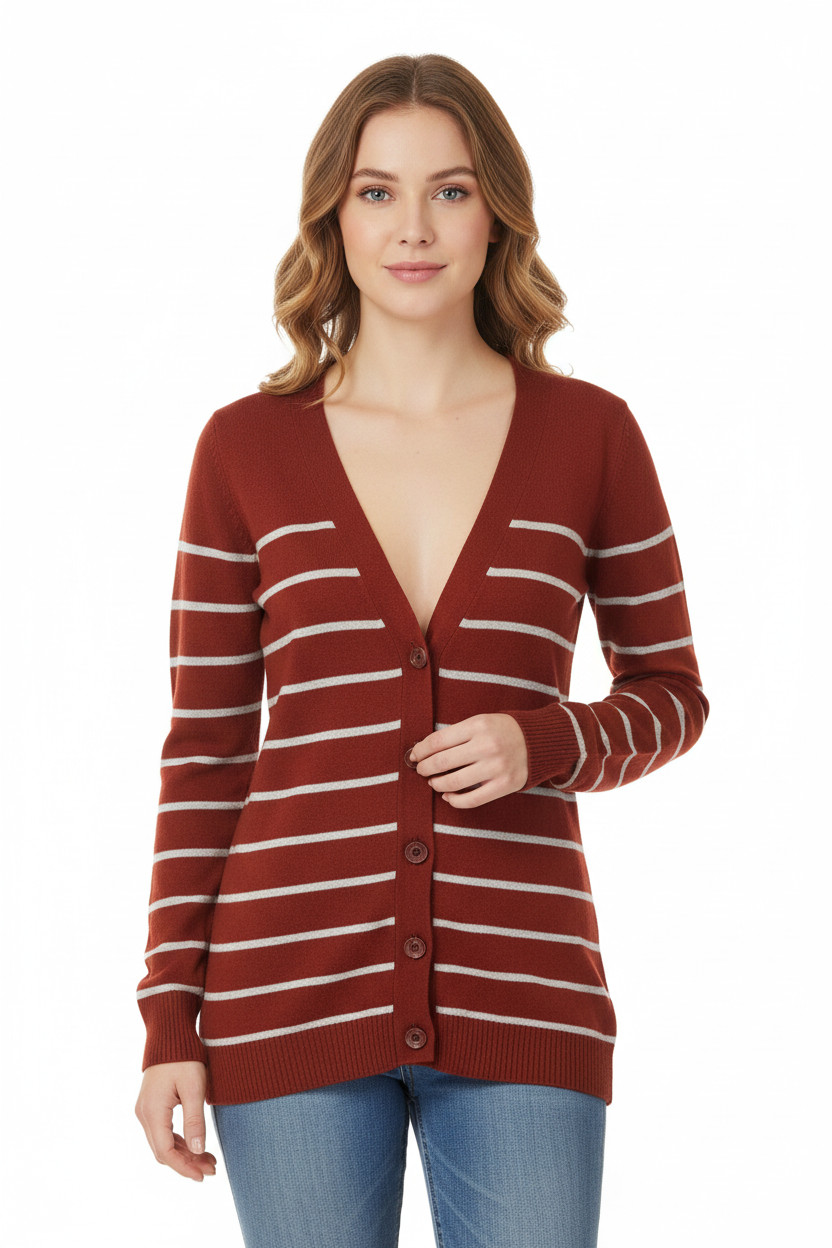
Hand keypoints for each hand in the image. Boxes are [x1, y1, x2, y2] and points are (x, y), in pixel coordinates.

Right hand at [135, 1061, 217, 1181]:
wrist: (171, 1035)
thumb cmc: (185, 1057)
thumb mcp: (194, 1088)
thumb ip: (195, 1120)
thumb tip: (198, 1151)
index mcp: (153, 1111)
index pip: (165, 1152)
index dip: (184, 1167)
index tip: (203, 1176)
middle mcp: (144, 1114)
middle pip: (163, 1151)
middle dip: (187, 1163)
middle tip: (212, 1169)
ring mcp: (146, 1110)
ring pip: (163, 1143)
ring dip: (184, 1153)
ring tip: (209, 1160)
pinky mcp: (152, 1106)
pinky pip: (163, 1132)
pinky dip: (179, 1142)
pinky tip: (197, 1145)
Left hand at [408, 713, 528, 807]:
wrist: (539, 740)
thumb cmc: (503, 730)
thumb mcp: (482, 721)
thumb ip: (457, 734)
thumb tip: (425, 750)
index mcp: (478, 725)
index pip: (438, 741)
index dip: (421, 750)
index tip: (415, 755)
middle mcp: (487, 745)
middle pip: (442, 762)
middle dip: (425, 768)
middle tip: (421, 770)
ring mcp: (497, 767)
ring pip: (454, 782)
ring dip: (437, 784)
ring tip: (433, 782)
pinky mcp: (505, 785)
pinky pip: (472, 799)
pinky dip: (455, 800)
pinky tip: (448, 795)